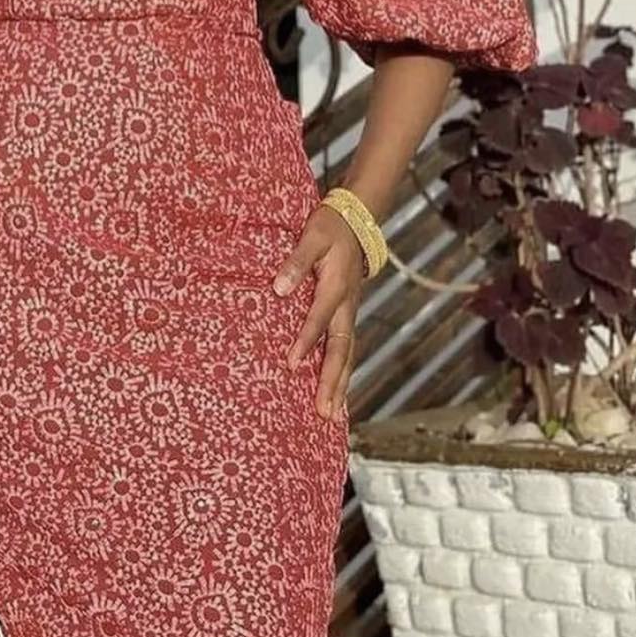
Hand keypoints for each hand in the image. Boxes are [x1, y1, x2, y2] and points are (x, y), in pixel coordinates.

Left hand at [272, 205, 363, 423]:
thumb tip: (279, 289)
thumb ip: (296, 262)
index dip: (305, 342)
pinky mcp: (347, 315)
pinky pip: (346, 349)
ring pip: (347, 354)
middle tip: (324, 412)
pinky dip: (343, 372)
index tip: (291, 365)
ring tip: (332, 414)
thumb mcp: (311, 236)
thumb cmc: (329, 228)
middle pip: (341, 350)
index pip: (319, 320)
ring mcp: (349, 313)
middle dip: (332, 381)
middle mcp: (346, 306)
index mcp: (336, 287)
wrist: (355, 222)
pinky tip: (337, 392)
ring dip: (340, 384)